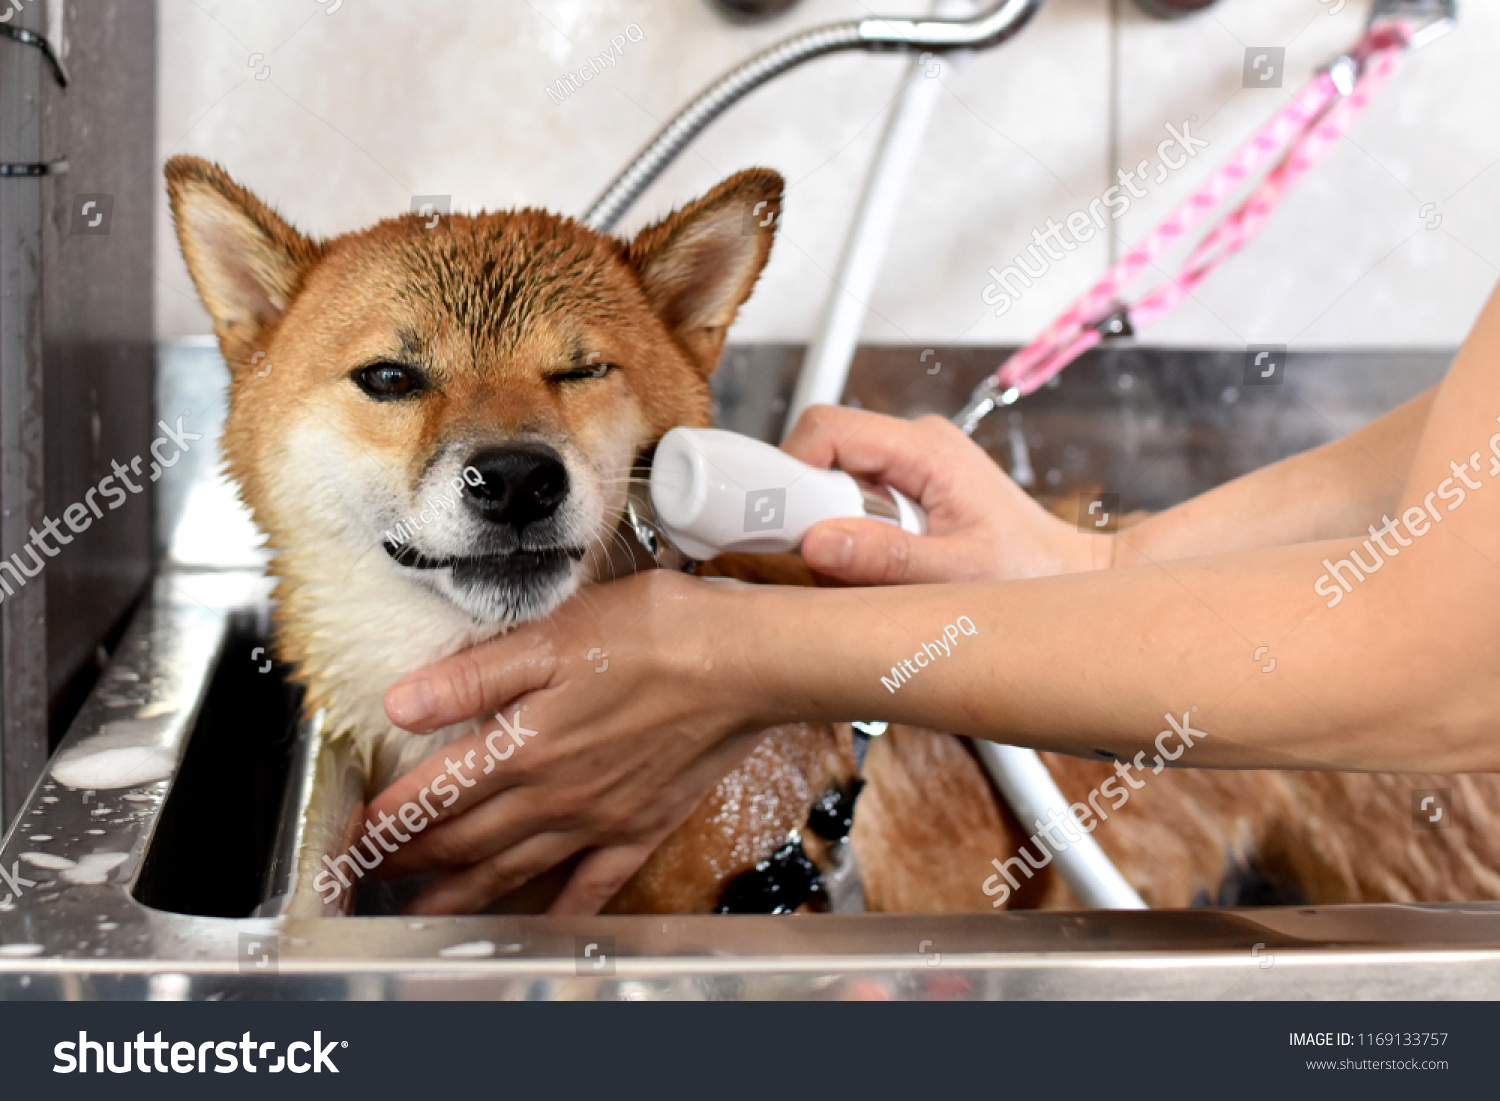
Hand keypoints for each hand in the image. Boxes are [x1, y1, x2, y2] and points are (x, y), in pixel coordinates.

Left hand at [366, 570, 768, 914]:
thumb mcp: (551, 636)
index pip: (434, 792)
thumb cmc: (655, 636)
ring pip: (514, 868)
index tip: (351, 833)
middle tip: (372, 874)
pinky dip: (563, 908)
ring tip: (425, 910)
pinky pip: (593, 883)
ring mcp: (598, 818)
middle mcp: (553, 794)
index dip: (386, 816)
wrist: (744, 664)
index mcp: (523, 746)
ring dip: (462, 892)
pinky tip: (544, 922)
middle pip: (464, 838)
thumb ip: (473, 677)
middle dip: (411, 858)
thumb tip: (401, 704)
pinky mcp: (641, 825)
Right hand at [781, 405, 1107, 583]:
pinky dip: (849, 536)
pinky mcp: (905, 486)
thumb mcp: (956, 576)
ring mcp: (909, 463)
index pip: (828, 429)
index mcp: (927, 448)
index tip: (777, 522)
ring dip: (831, 527)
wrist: (1067, 577)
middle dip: (808, 506)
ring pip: (831, 479)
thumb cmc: (1030, 574)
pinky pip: (850, 500)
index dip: (790, 470)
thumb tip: (816, 542)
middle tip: (826, 558)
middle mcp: (914, 443)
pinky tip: (878, 567)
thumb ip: (886, 559)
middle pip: (822, 451)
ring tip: (868, 569)